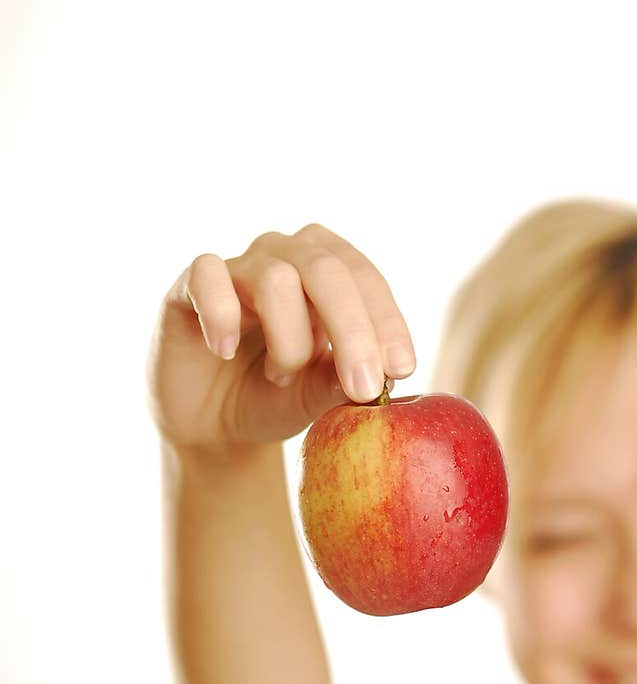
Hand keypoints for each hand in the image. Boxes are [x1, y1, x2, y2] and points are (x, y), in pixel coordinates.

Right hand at [145, 223, 416, 452]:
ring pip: (276, 278)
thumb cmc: (274, 399)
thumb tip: (378, 375)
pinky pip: (207, 276)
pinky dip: (222, 317)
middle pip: (327, 270)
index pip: (365, 280)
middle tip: (362, 388)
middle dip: (352, 331)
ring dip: (288, 341)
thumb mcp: (315, 398)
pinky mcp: (188, 285)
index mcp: (329, 273)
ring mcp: (238, 267)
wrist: (212, 426)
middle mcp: (286, 257)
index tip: (400, 369)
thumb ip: (341, 381)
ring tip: (278, 376)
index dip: (386, 321)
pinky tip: (224, 352)